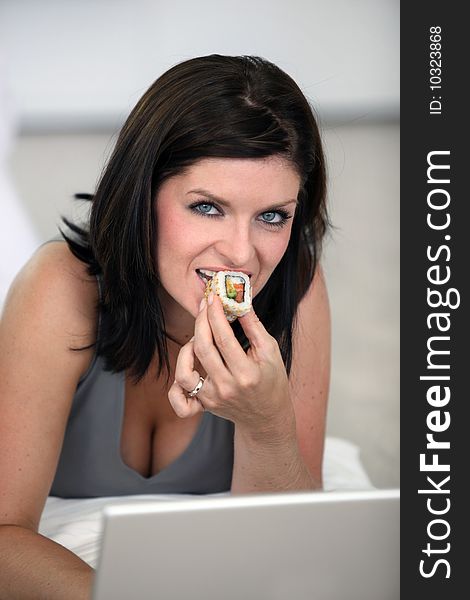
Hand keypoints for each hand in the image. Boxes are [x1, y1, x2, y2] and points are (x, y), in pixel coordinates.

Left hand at [168, 293, 293, 434]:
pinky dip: (175, 387)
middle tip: (204, 305)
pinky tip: (187, 367)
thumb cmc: (272, 380)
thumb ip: (254, 326)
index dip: (215, 314)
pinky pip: (180, 400)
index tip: (213, 297)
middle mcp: (226, 388)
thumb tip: (239, 300)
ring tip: (198, 338)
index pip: (223, 338)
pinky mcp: (204, 405)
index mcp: (246, 374)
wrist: (268, 417)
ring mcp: (213, 399)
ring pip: (184, 373)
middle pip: (202, 349)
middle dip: (201, 322)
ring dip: (187, 349)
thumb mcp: (270, 351)